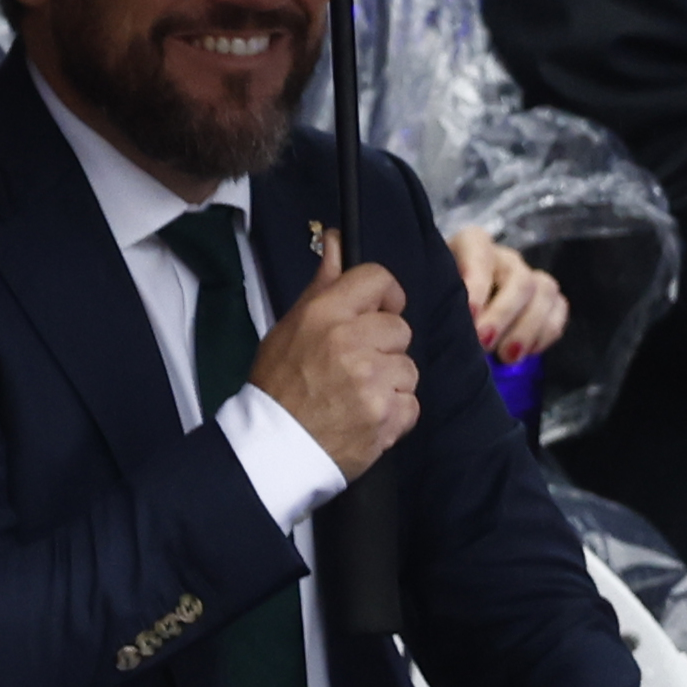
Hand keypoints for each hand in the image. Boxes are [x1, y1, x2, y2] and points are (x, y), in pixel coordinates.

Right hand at [251, 232, 419, 481]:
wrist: (274, 445)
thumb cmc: (279, 383)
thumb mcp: (291, 327)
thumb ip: (323, 286)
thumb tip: (337, 241)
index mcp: (324, 314)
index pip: (379, 280)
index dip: (384, 296)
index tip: (377, 312)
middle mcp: (351, 342)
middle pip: (399, 328)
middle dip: (383, 347)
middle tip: (354, 366)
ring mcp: (372, 380)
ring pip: (408, 368)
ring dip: (390, 382)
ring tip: (357, 395)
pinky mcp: (387, 415)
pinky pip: (411, 404)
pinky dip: (394, 413)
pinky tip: (366, 416)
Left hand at [448, 222, 569, 365]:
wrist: (454, 311)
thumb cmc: (437, 300)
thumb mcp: (430, 293)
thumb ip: (436, 300)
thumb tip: (444, 328)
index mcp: (470, 244)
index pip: (478, 250)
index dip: (477, 283)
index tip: (469, 315)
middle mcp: (503, 257)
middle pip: (518, 279)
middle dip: (503, 315)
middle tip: (484, 343)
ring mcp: (529, 275)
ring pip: (543, 292)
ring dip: (528, 328)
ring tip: (507, 357)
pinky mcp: (548, 296)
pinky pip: (559, 309)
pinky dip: (546, 332)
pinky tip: (527, 353)